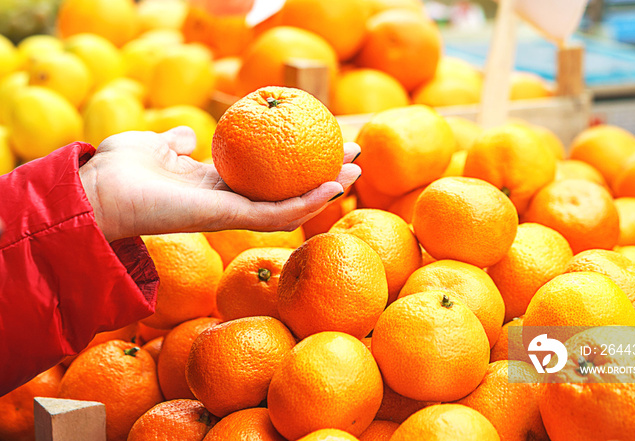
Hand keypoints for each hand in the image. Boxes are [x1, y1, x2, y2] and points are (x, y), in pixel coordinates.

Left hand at [79, 127, 360, 242]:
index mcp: (213, 185)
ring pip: (289, 207)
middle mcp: (227, 201)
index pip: (265, 177)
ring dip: (324, 191)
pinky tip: (330, 187)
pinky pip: (274, 214)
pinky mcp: (228, 218)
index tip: (320, 143)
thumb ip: (176, 144)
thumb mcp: (155, 146)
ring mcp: (230, 213)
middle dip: (320, 177)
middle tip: (353, 159)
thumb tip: (188, 137)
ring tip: (355, 172)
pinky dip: (304, 202)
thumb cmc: (119, 169)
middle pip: (285, 192)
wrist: (99, 190)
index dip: (294, 164)